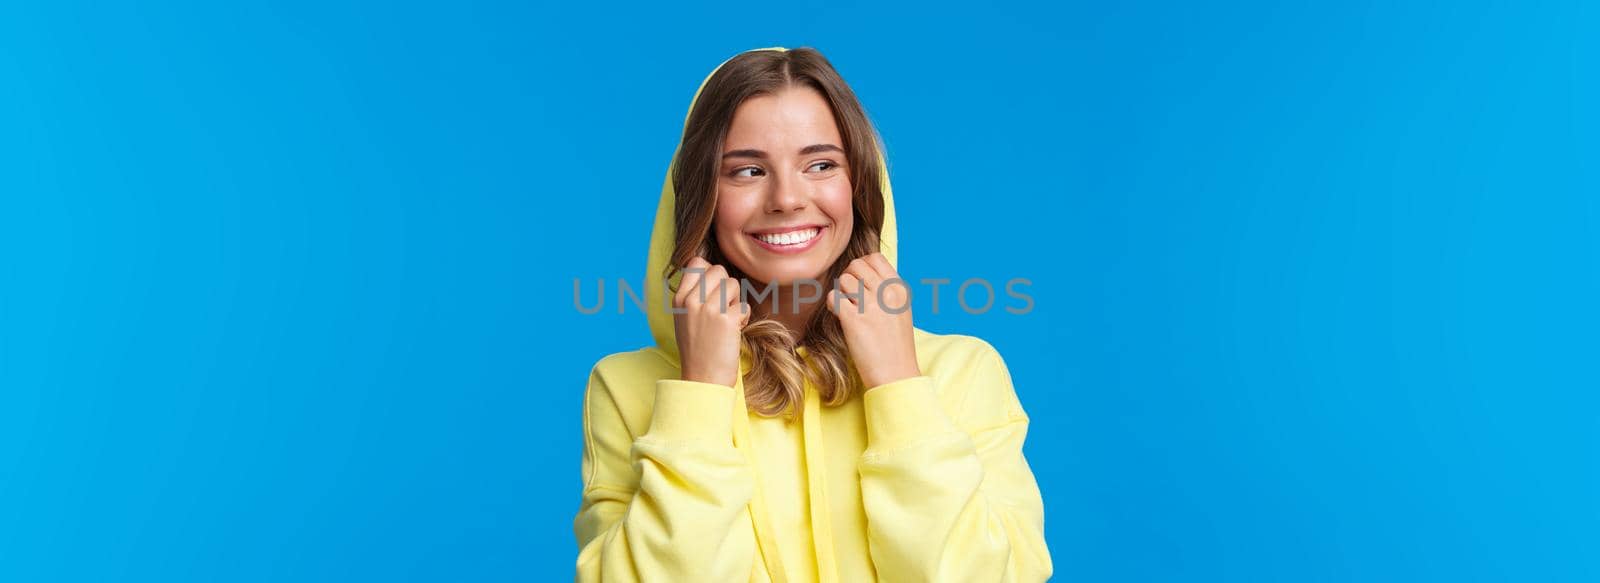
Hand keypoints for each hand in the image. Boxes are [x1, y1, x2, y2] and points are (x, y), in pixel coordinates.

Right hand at [673, 256, 749, 386]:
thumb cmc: (697, 349)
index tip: (713, 291)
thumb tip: (711, 269)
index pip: (697, 262)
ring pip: (734, 284)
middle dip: (726, 286)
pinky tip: (735, 331)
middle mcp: (691, 301)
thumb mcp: (684, 318)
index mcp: (679, 299)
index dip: (710, 272)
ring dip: (735, 301)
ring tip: (727, 320)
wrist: (703, 379)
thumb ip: (693, 294)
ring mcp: (708, 310)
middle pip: (719, 270)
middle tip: (723, 307)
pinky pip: (743, 305)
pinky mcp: (726, 320)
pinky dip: (744, 317)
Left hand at [825, 253, 920, 388]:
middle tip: (850, 296)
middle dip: (848, 277)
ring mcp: (872, 306)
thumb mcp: (901, 311)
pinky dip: (832, 305)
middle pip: (857, 265)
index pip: (875, 258)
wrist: (896, 375)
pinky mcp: (855, 321)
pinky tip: (839, 316)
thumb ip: (887, 291)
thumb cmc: (896, 345)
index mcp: (900, 290)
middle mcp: (887, 294)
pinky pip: (834, 297)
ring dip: (841, 292)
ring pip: (845, 279)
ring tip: (846, 308)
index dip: (862, 266)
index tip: (860, 282)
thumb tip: (864, 273)